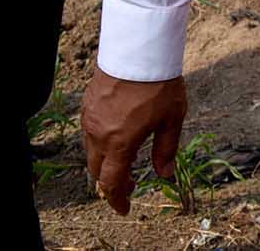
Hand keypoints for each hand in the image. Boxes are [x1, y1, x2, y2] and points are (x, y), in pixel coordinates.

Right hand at [80, 67, 186, 213]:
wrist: (138, 51)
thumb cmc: (159, 84)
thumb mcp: (172, 119)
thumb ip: (166, 149)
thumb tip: (166, 174)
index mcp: (120, 143)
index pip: (111, 183)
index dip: (118, 199)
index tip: (125, 208)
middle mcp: (99, 135)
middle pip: (98, 171)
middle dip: (112, 183)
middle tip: (131, 185)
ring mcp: (90, 120)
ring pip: (92, 152)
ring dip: (106, 162)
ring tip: (128, 160)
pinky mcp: (87, 107)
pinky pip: (90, 133)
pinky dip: (102, 144)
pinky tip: (119, 137)